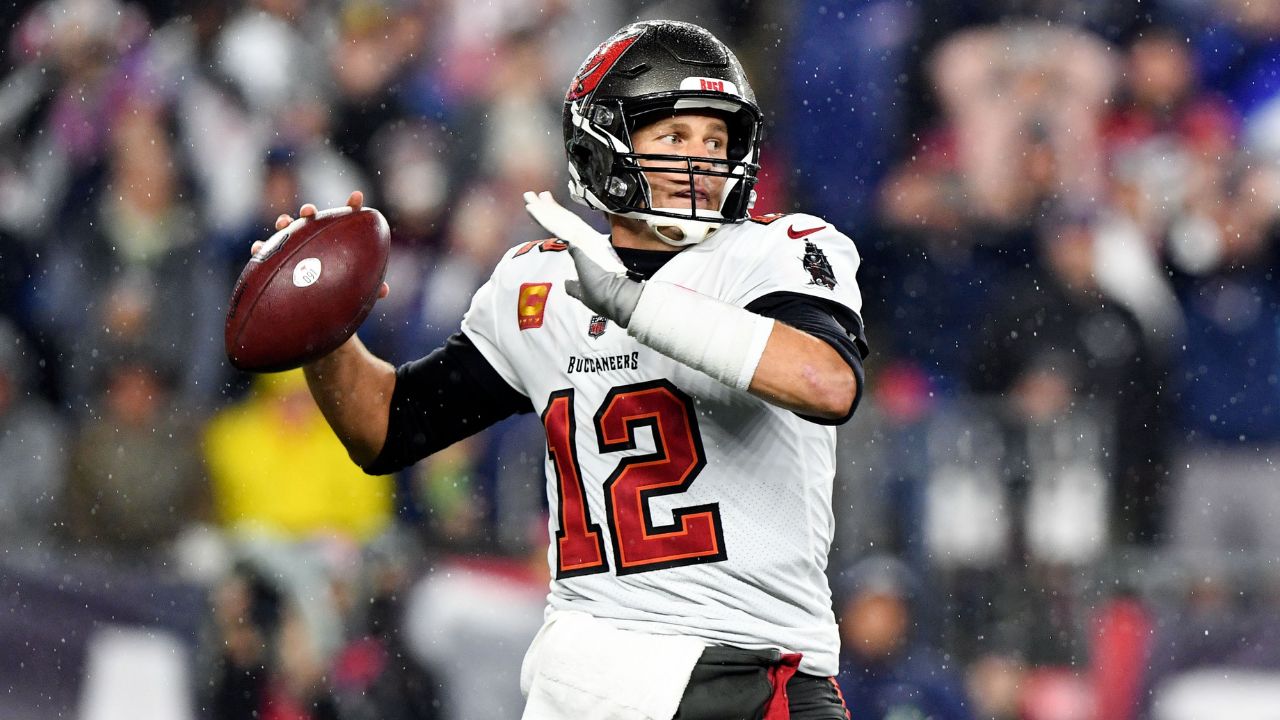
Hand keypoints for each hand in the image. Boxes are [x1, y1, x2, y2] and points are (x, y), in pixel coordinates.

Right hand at [255, 190, 388, 299]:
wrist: (314, 309)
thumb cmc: (338, 295)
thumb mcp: (355, 293)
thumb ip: (369, 289)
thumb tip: (384, 290)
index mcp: (335, 243)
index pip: (345, 221)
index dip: (352, 207)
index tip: (358, 197)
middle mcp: (313, 240)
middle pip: (311, 220)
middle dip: (309, 212)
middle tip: (308, 211)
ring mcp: (293, 248)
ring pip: (287, 231)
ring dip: (284, 223)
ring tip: (283, 222)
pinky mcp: (276, 260)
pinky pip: (265, 253)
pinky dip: (261, 248)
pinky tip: (258, 248)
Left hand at [523, 190, 640, 325]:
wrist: (617, 297)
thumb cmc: (605, 297)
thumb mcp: (584, 289)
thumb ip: (574, 285)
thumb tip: (566, 283)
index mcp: (588, 248)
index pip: (569, 230)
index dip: (558, 219)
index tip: (549, 208)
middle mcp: (586, 238)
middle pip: (563, 220)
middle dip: (548, 208)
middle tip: (533, 195)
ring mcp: (583, 237)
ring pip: (559, 219)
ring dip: (542, 207)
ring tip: (529, 195)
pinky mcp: (579, 239)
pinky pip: (556, 225)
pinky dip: (543, 216)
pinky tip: (532, 207)